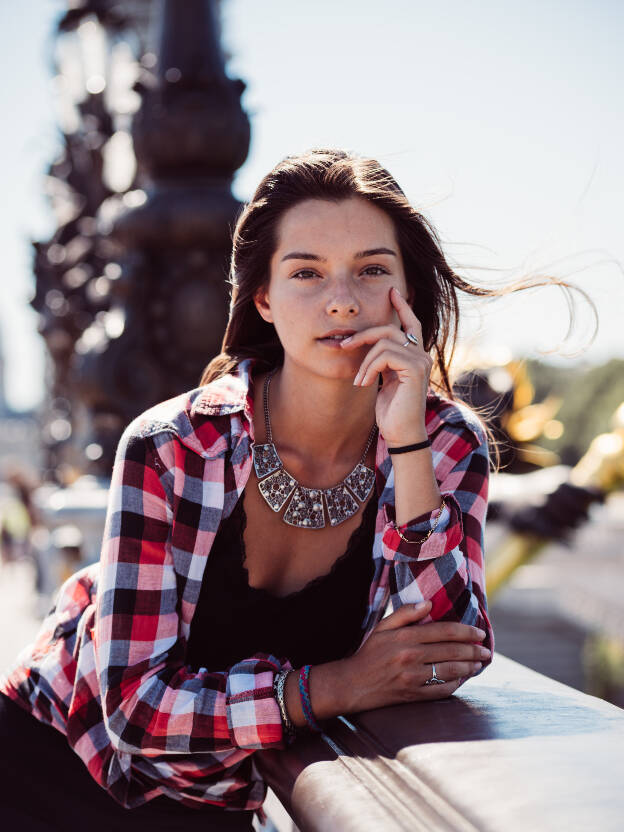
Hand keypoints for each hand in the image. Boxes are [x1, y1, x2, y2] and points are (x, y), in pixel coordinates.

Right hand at [337, 601, 488, 712]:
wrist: (353, 684)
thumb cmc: (370, 653)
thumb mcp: (382, 627)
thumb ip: (405, 613)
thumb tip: (429, 603)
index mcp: (405, 637)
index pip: (444, 631)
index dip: (466, 631)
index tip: (479, 633)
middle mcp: (411, 657)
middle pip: (452, 651)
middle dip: (474, 650)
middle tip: (486, 649)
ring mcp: (413, 678)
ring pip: (450, 671)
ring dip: (469, 667)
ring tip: (479, 663)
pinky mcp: (414, 695)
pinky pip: (441, 690)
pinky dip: (456, 684)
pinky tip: (463, 678)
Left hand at [340, 287, 432, 444]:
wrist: (401, 433)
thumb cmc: (391, 410)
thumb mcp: (384, 379)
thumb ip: (383, 361)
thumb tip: (370, 345)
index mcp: (415, 355)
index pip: (411, 324)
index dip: (402, 306)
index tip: (391, 291)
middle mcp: (422, 355)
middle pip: (391, 329)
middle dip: (364, 335)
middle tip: (344, 344)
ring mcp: (421, 361)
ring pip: (384, 342)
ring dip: (364, 361)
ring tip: (358, 380)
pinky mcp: (415, 369)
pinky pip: (385, 354)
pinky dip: (369, 367)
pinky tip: (363, 384)